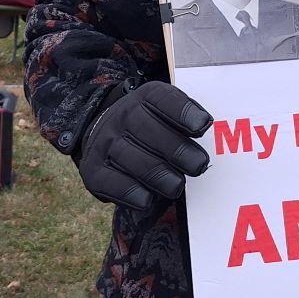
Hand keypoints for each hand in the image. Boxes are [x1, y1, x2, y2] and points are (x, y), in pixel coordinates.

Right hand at [74, 81, 212, 210]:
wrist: (105, 134)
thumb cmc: (152, 127)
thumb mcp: (168, 111)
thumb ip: (188, 117)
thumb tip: (205, 126)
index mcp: (146, 98)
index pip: (164, 100)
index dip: (184, 113)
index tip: (203, 126)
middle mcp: (123, 116)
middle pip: (150, 132)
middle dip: (178, 151)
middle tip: (198, 166)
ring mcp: (105, 143)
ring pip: (135, 161)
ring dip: (160, 177)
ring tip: (176, 186)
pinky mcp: (94, 171)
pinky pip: (113, 184)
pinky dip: (132, 193)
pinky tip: (147, 199)